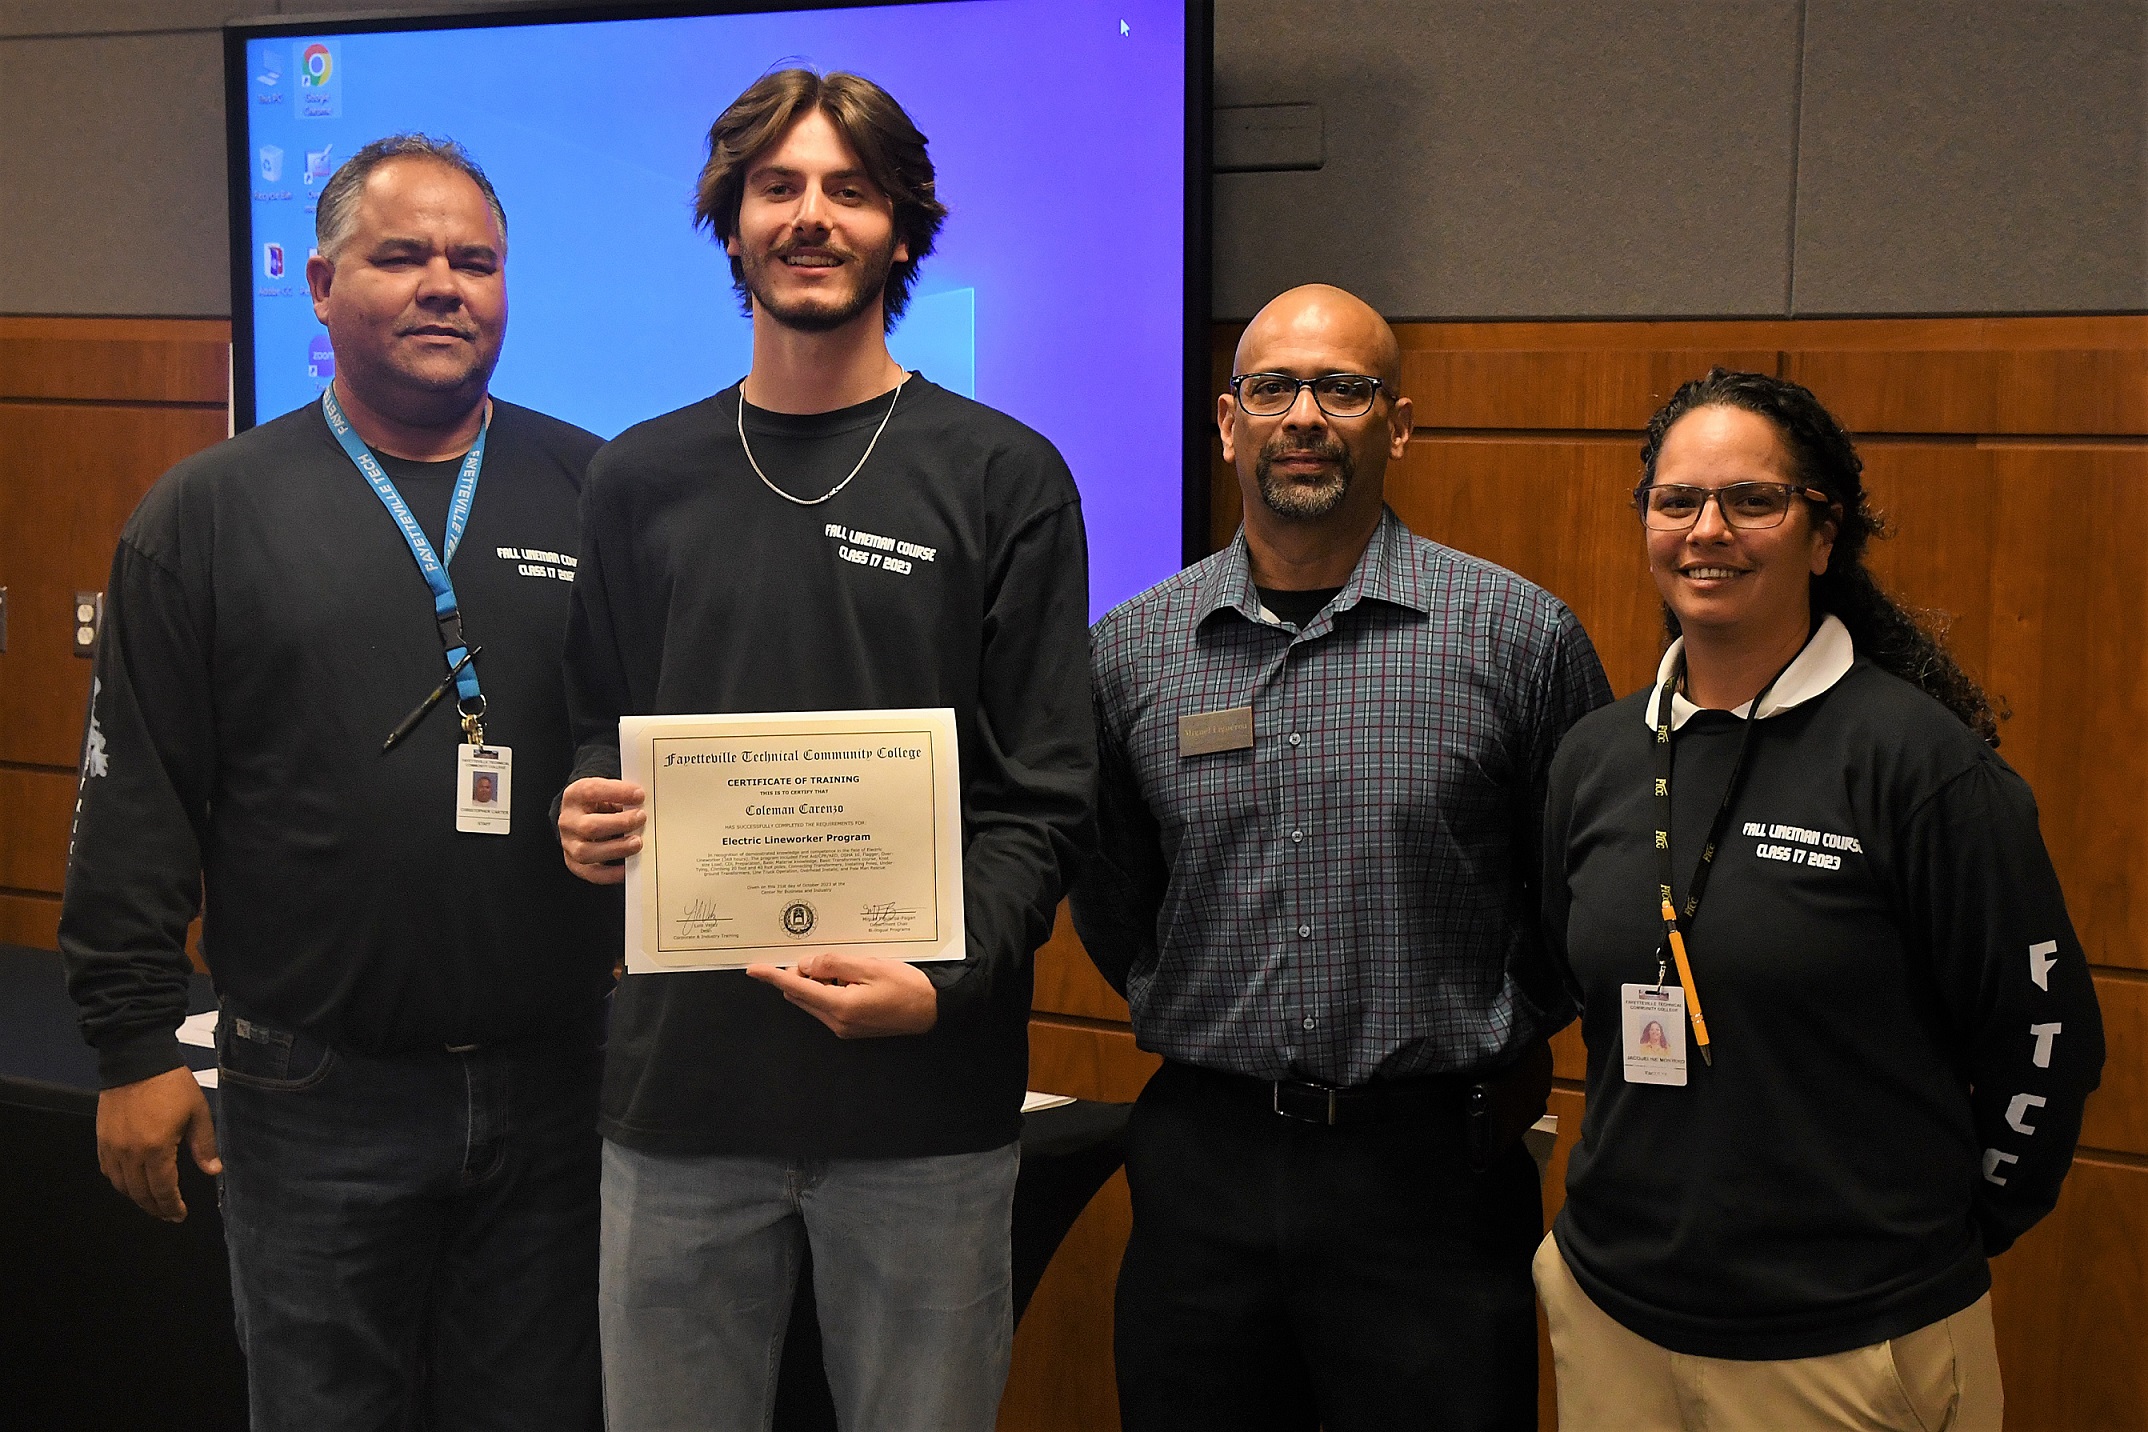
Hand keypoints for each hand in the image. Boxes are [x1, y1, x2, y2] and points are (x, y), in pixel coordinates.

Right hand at [96, 1066, 220, 1222]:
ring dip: (137, 1197)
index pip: (163, 1189)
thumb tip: (213, 1170)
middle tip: (168, 1214)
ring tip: (153, 1201)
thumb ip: (204, 1145)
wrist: (137, 1061)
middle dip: (155, 1207)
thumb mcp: (198, 1112)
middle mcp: (130, 1153)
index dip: (171, 1206)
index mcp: (156, 1149)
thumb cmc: (171, 1084)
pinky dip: (120, 1182)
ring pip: (121, 1186)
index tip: (179, 1215)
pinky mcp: (101, 1139)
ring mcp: (112, 1147)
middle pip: (140, 1193)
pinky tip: (132, 1182)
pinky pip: (108, 1170)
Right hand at [558, 777, 645, 884]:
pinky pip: (592, 874)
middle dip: (620, 823)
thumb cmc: (598, 804)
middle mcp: (568, 821)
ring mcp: (569, 844)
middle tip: (641, 818)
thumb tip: (644, 805)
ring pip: (587, 852)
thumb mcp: (606, 793)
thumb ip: (622, 797)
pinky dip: (612, 873)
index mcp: (574, 796)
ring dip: (616, 849)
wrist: (579, 818)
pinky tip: (628, 867)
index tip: (639, 795)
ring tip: (637, 843)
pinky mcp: (575, 864)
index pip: (591, 791)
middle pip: (589, 826)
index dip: (617, 792)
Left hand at [747, 952, 939, 1037]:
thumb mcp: (870, 966)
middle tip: (820, 956)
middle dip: (800, 975)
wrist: (932, 1010)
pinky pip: (826, 1006)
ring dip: (816, 983)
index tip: (753, 969)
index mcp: (839, 1006)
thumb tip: (806, 966)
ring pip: (812, 1001)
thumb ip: (834, 964)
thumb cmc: (906, 986)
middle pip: (800, 995)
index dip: (773, 976)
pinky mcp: (851, 1028)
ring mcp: (843, 1028)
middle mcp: (836, 1022)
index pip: (796, 987)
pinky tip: (849, 978)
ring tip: (844, 967)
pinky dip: (827, 990)